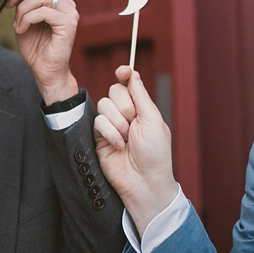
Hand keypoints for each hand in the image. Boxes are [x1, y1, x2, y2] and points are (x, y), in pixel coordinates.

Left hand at [7, 0, 78, 103]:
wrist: (45, 71)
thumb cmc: (35, 46)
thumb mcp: (23, 18)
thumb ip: (20, 1)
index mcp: (56, 0)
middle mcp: (66, 3)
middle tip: (8, 4)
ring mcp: (69, 13)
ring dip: (23, 9)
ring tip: (18, 23)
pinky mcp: (69, 24)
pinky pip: (44, 11)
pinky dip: (28, 19)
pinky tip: (22, 30)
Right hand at [93, 66, 177, 236]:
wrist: (143, 181)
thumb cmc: (155, 153)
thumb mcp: (153, 120)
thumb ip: (140, 95)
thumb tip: (133, 73)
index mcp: (141, 108)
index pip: (128, 84)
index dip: (124, 74)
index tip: (122, 71)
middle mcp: (125, 114)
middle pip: (114, 90)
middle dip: (125, 106)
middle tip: (134, 123)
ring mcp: (111, 125)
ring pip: (104, 105)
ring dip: (118, 122)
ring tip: (127, 139)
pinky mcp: (99, 136)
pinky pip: (98, 122)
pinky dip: (110, 133)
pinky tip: (118, 146)